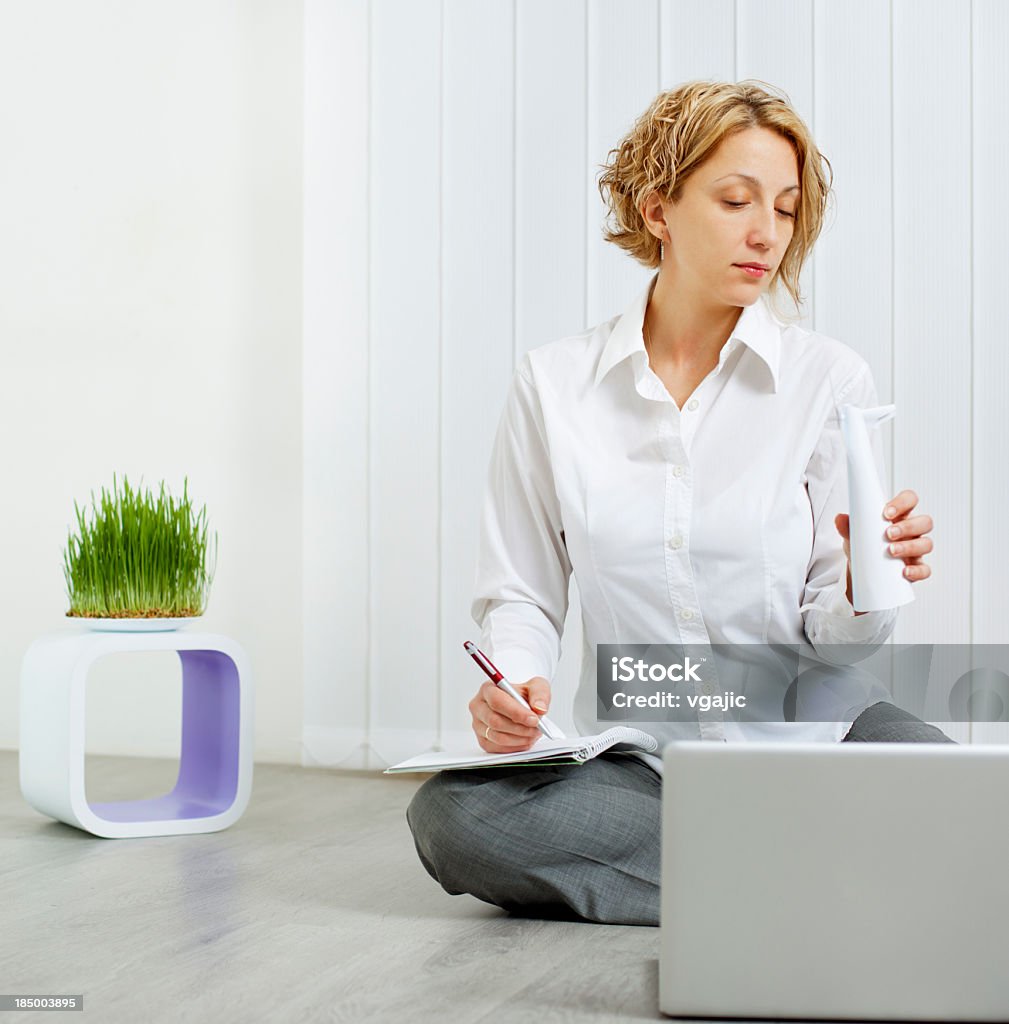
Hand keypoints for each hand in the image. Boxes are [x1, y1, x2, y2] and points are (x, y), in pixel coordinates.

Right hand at [469, 677, 551, 752]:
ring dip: (520, 738)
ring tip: (533, 733)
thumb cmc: (524, 695)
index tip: (533, 719)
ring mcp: (479, 725)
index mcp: (488, 689)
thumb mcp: (536, 686)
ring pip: (497, 737)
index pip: (497, 701)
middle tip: (537, 728)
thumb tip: (539, 708)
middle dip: (520, 728)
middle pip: (495, 721)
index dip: (516, 712)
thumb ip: (540, 694)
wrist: (520, 706)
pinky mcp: (483, 740)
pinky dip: (516, 747)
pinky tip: (525, 739)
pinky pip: (498, 748)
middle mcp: (479, 706)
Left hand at [834, 489, 933, 614]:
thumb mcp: (854, 534)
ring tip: (891, 551)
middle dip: (908, 527)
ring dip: (910, 547)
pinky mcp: (917, 567)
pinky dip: (917, 571)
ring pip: (927, 543)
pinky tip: (905, 572)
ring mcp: (916, 549)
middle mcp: (912, 531)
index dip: (903, 503)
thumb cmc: (865, 544)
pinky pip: (925, 569)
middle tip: (888, 534)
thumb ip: (847, 526)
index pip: (910, 500)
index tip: (886, 512)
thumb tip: (839, 518)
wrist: (863, 569)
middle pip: (925, 521)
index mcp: (899, 516)